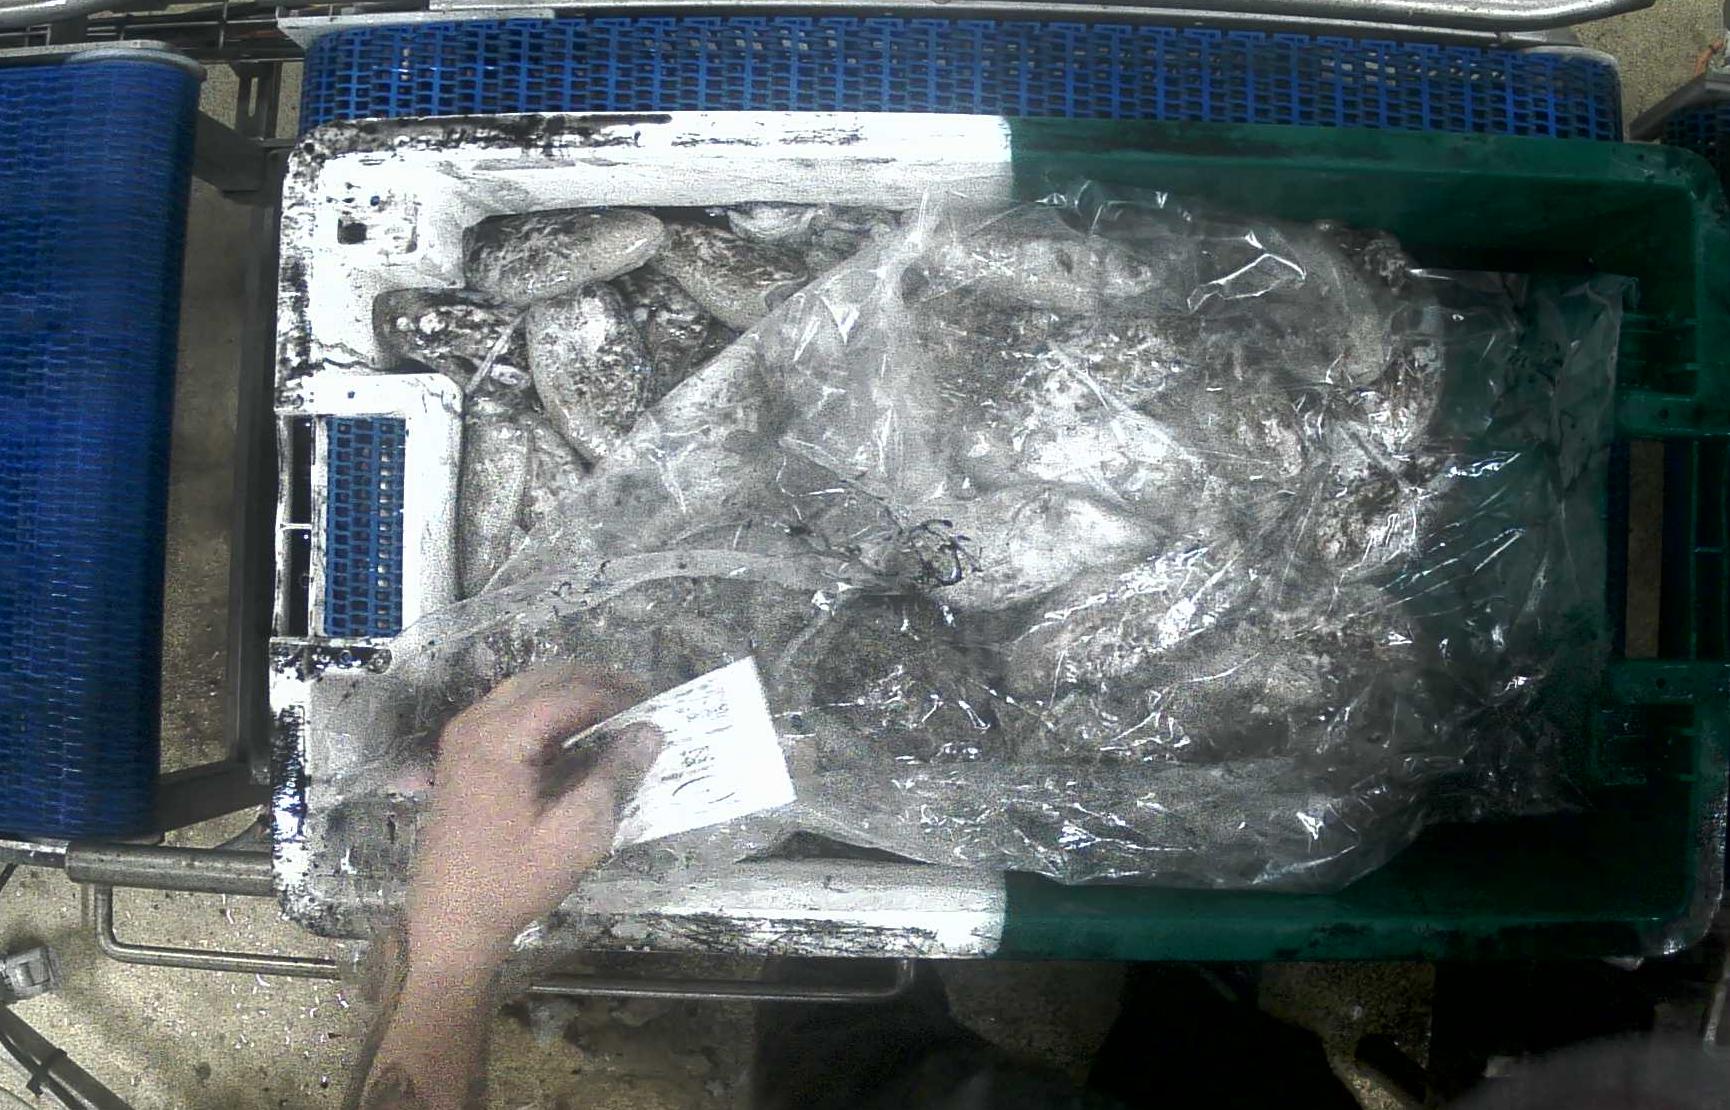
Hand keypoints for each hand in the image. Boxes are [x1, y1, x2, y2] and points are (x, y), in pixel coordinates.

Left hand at [402, 662, 658, 975]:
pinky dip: (548, 711)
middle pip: (542, 680)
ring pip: (525, 690)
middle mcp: (475, 724)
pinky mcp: (463, 752)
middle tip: (640, 697)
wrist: (449, 919)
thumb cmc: (512, 881)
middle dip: (594, 682)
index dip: (613, 694)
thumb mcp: (575, 836)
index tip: (654, 704)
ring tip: (617, 710)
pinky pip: (511, 711)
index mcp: (497, 740)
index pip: (566, 695)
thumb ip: (612, 777)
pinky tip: (579, 732)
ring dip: (571, 693)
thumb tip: (650, 732)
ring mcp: (464, 736)